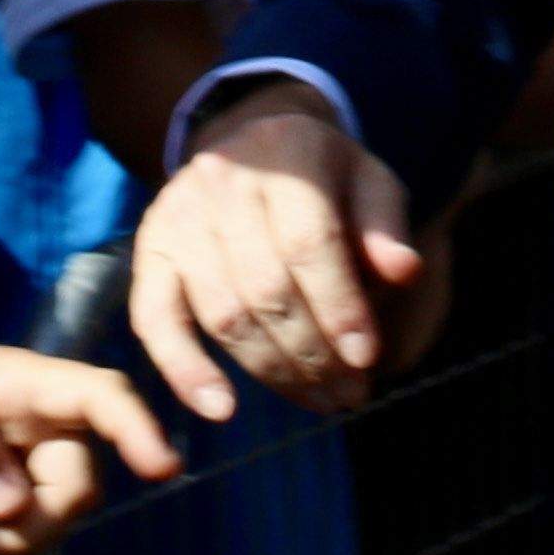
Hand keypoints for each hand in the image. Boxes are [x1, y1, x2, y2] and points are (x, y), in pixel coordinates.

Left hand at [0, 329, 181, 554]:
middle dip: (38, 527)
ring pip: (55, 507)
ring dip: (11, 538)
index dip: (138, 428)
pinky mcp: (15, 473)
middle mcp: (42, 413)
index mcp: (26, 381)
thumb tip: (10, 505)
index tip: (162, 469)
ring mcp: (31, 445)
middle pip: (78, 478)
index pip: (100, 396)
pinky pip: (28, 517)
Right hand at [127, 89, 420, 418]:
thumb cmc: (324, 178)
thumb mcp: (369, 184)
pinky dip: (184, 369)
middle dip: (313, 352)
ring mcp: (179, 213)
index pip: (309, 241)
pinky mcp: (150, 249)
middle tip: (350, 394)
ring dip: (272, 370)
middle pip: (267, 286)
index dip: (339, 306)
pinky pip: (154, 318)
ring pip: (224, 313)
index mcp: (287, 150)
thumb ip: (386, 228)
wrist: (253, 145)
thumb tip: (403, 272)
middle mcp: (224, 178)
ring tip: (317, 399)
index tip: (367, 358)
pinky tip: (221, 409)